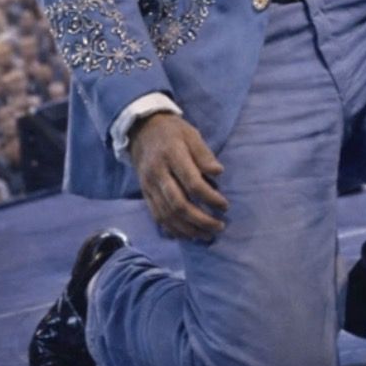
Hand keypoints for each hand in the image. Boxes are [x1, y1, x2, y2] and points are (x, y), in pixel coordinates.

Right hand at [129, 112, 228, 241]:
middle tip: (219, 226)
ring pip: (167, 215)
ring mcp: (148, 185)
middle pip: (178, 204)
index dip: (210, 197)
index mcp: (172, 155)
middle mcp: (157, 173)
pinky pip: (157, 216)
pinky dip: (173, 229)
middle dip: (201, 220)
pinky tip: (188, 234)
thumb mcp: (191, 134)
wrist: (141, 130)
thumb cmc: (172, 132)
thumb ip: (204, 154)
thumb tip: (218, 173)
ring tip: (207, 235)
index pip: (192, 183)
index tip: (224, 205)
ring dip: (189, 229)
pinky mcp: (144, 194)